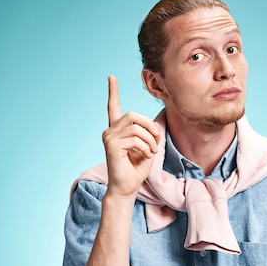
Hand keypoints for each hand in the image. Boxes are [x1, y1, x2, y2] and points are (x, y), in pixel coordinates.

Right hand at [102, 76, 160, 197]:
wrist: (127, 188)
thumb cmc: (136, 169)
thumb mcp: (147, 147)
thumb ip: (149, 134)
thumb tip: (155, 127)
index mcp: (117, 130)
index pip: (113, 107)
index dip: (113, 92)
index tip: (111, 77)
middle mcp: (110, 131)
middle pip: (132, 115)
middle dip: (149, 125)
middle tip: (157, 139)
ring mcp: (109, 138)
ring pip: (136, 128)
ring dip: (150, 140)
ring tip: (152, 151)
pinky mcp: (111, 146)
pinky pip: (135, 139)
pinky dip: (146, 147)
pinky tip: (147, 155)